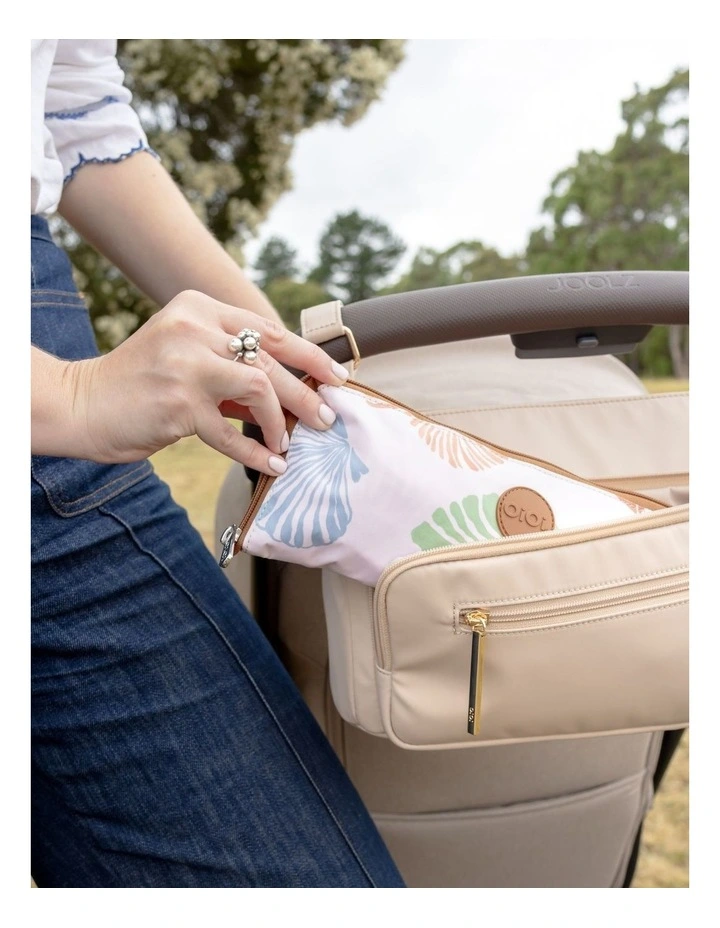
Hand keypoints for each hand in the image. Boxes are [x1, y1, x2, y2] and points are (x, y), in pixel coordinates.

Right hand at [65, 290, 348, 474]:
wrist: (81, 404)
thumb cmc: (139, 385)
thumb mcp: (186, 357)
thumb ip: (230, 365)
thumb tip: (290, 391)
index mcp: (198, 308)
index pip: (267, 328)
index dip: (308, 355)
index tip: (335, 376)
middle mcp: (193, 328)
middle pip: (270, 357)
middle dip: (305, 392)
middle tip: (325, 417)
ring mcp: (186, 364)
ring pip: (259, 386)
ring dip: (281, 421)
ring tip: (289, 444)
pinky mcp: (178, 403)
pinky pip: (231, 431)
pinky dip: (255, 450)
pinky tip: (269, 463)